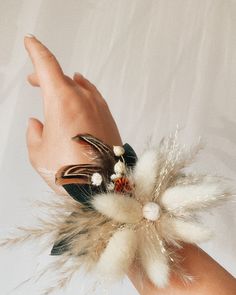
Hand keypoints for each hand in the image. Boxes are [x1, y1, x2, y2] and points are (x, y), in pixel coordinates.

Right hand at [24, 35, 121, 193]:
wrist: (103, 186)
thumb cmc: (69, 170)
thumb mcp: (39, 153)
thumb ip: (34, 133)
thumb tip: (37, 124)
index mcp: (61, 100)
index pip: (47, 65)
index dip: (36, 51)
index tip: (30, 42)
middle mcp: (83, 98)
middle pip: (61, 77)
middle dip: (46, 76)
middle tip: (35, 80)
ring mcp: (99, 107)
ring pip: (79, 86)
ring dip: (65, 86)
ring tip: (56, 89)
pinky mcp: (109, 118)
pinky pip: (93, 98)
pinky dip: (82, 94)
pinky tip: (79, 98)